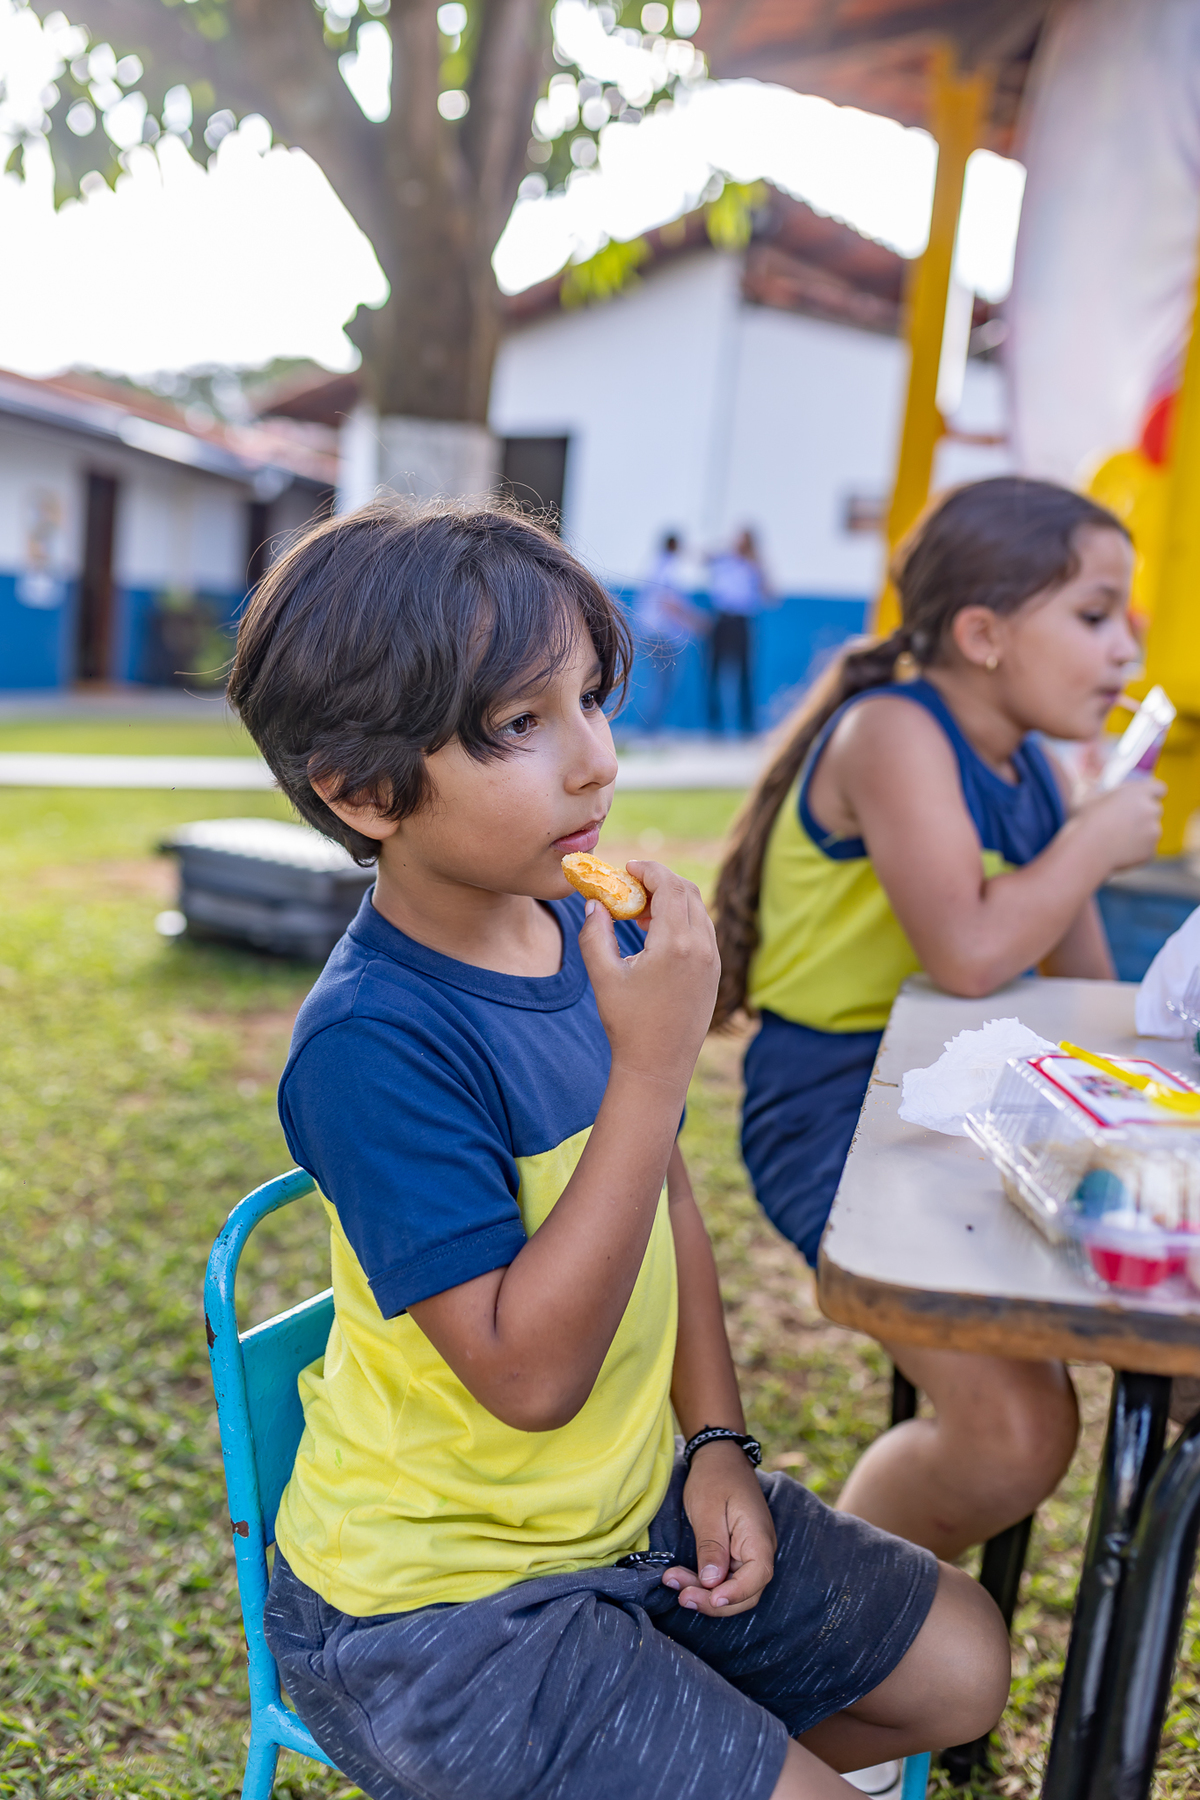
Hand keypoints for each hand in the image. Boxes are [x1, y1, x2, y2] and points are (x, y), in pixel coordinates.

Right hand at [578, 860, 718, 1093]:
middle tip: (632, 886)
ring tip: (640, 912)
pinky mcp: (714, 973)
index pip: (669, 886)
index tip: (628, 867)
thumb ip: (595, 933)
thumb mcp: (603, 975)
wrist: (659, 1066)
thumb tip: (595, 903)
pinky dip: (683, 920)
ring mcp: (712, 960)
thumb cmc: (627, 1023)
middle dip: (660, 880)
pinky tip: (657, 934)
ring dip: (673, 900)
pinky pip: (703, 931)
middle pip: (687, 891)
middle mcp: (701, 948)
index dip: (649, 869)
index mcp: (675, 944)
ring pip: (699, 910)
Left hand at [662, 1439, 775, 1616]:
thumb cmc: (714, 1477)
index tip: (710, 1597)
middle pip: (746, 1592)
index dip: (735, 1594)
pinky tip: (680, 1577)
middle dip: (713, 1600)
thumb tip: (712, 1583)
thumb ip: (711, 1547)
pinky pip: (725, 1577)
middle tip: (681, 1595)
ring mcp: (749, 1553)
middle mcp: (760, 1550)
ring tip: (672, 1581)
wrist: (719, 1457)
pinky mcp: (736, 1554)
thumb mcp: (708, 1509)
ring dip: (704, 1592)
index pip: (757, 1578)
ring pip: (732, 1589)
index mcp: (759, 1537)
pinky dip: (703, 1581)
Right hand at [1076, 777, 1164, 873]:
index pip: (1159, 788)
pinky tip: (1119, 851)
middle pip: (1155, 810)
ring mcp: (1153, 833)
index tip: (1141, 799)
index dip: (1151, 794)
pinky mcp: (1150, 852)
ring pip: (1152, 831)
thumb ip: (1105, 791)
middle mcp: (1151, 810)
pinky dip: (1136, 851)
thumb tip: (1105, 791)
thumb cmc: (1085, 820)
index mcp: (1139, 792)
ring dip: (1140, 833)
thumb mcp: (1090, 796)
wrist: (1087, 850)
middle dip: (1144, 815)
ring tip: (1118, 840)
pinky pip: (1146, 849)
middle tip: (1125, 821)